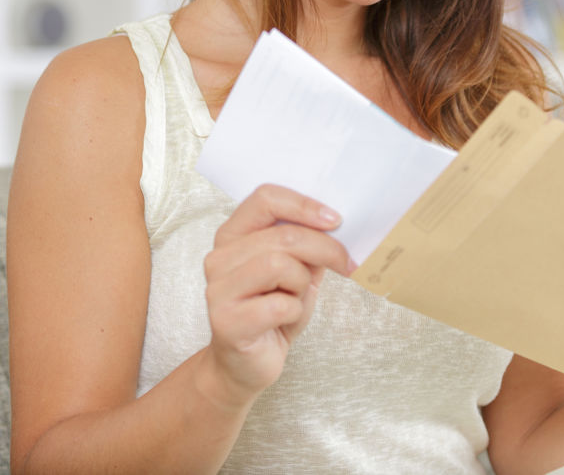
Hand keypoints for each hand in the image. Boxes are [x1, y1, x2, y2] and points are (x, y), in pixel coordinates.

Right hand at [199, 184, 353, 407]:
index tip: (336, 220)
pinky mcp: (226, 322)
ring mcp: (218, 290)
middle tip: (345, 264)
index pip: (265, 198)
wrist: (246, 365)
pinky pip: (278, 304)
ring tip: (297, 297)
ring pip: (278, 264)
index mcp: (233, 235)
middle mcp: (219, 257)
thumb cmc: (272, 313)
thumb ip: (307, 245)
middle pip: (282, 235)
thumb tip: (336, 224)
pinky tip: (285, 319)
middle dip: (324, 249)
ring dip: (302, 282)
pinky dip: (294, 311)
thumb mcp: (296, 271)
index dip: (304, 205)